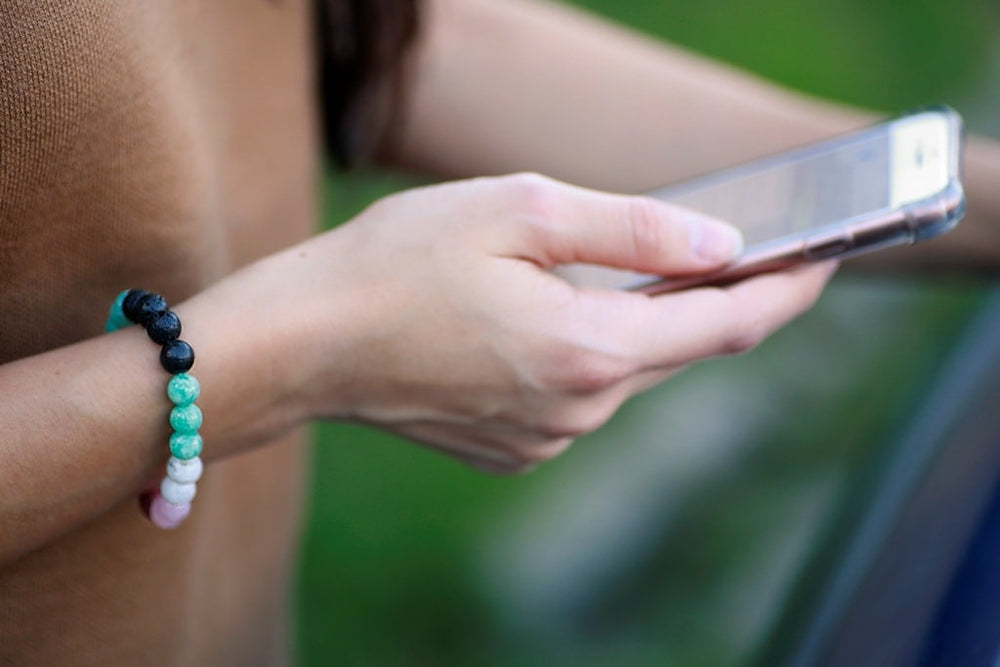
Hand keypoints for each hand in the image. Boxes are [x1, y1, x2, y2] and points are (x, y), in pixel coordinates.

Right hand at [269, 174, 834, 471]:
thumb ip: (633, 231)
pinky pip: (578, 395)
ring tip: (592, 273)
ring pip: (624, 372)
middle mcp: (576, 412)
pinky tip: (539, 317)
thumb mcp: (521, 212)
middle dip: (702, 301)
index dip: (784, 292)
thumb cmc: (398, 263)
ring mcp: (544, 440)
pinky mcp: (514, 450)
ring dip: (631, 323)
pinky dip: (586, 352)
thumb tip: (719, 247)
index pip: (724, 327)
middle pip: (675, 351)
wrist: (306, 341)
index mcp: (586, 350)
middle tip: (713, 247)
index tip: (824, 263)